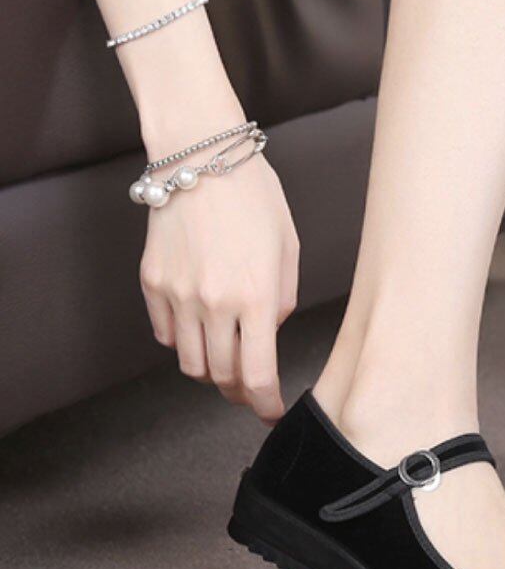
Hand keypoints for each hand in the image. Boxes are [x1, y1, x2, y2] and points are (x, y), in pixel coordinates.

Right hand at [139, 155, 299, 422]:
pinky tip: (197, 329)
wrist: (199, 156)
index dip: (265, 404)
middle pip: (221, 376)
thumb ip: (281, 299)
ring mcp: (177, 294)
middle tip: (250, 391)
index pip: (257, 375)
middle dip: (239, 392)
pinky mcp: (152, 282)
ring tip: (224, 361)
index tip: (271, 412)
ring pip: (189, 362)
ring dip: (210, 371)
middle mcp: (213, 303)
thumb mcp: (287, 248)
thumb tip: (268, 331)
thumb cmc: (253, 196)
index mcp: (255, 296)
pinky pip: (164, 333)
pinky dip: (181, 341)